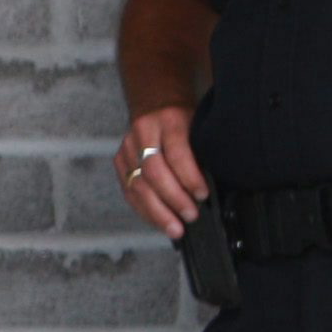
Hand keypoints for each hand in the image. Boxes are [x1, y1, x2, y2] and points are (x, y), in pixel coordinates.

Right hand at [115, 104, 209, 238]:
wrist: (155, 102)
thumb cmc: (184, 119)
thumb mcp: (198, 125)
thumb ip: (201, 150)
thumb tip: (212, 186)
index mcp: (168, 120)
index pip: (176, 152)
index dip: (189, 177)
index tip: (202, 195)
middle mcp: (143, 133)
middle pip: (153, 172)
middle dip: (173, 198)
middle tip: (190, 216)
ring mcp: (127, 148)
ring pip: (137, 185)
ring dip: (157, 211)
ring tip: (175, 228)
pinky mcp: (119, 161)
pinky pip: (129, 191)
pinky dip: (145, 210)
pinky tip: (159, 221)